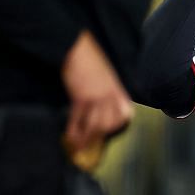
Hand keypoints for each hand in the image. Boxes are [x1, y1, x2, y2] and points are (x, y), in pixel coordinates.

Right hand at [60, 30, 131, 162]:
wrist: (76, 47)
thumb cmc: (89, 59)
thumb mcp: (105, 75)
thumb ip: (107, 91)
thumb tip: (102, 106)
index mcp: (118, 90)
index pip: (123, 115)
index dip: (115, 126)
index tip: (106, 134)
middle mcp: (110, 95)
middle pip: (108, 124)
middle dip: (98, 137)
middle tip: (89, 147)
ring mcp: (97, 97)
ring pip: (94, 125)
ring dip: (86, 139)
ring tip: (78, 148)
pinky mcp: (81, 97)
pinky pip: (78, 118)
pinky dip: (74, 129)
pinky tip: (70, 137)